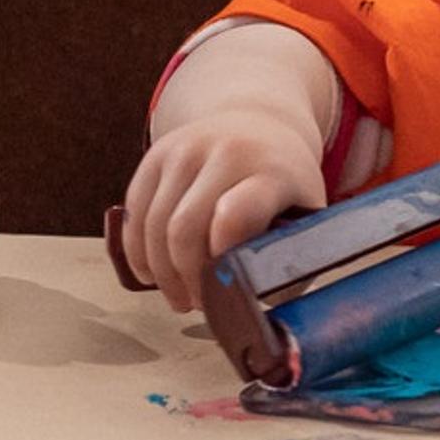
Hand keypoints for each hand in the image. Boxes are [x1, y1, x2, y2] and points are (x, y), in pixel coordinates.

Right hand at [117, 111, 326, 311]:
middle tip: (198, 304)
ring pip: (153, 225)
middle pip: (184, 229)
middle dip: (186, 280)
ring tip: (178, 295)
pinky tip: (153, 272)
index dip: (220, 257)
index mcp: (272, 171)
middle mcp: (226, 152)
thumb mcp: (304, 215)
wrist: (259, 122)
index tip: (223, 288)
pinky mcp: (157, 152)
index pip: (236, 215)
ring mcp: (187, 148)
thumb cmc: (284, 184)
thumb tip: (258, 317)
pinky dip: (137, 251)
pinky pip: (134, 212)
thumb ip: (285, 260)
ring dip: (161, 273)